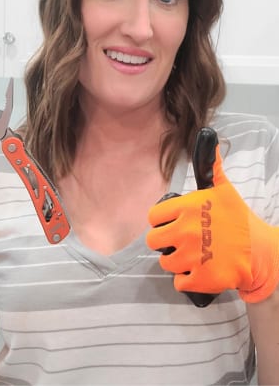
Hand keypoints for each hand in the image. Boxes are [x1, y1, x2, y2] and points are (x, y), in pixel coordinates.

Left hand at [146, 128, 278, 302]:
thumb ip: (210, 167)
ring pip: (165, 264)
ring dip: (178, 263)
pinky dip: (188, 280)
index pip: (153, 217)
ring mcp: (192, 256)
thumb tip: (208, 135)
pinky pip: (178, 283)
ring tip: (196, 256)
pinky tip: (200, 271)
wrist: (264, 253)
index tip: (176, 224)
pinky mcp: (201, 279)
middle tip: (185, 242)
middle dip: (167, 243)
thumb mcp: (224, 191)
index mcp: (187, 208)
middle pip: (154, 241)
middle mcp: (185, 231)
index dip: (162, 222)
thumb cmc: (240, 221)